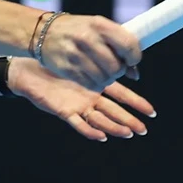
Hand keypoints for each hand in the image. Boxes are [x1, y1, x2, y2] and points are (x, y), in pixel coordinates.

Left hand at [8, 57, 155, 140]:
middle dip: (129, 120)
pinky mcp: (64, 110)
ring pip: (99, 119)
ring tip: (128, 133)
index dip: (136, 104)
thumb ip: (104, 50)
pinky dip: (90, 130)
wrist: (31, 60)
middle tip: (144, 129)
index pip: (122, 96)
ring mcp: (77, 104)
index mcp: (97, 83)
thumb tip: (123, 56)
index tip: (151, 112)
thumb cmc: (56, 53)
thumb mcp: (84, 46)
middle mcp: (89, 97)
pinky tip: (101, 136)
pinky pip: (78, 123)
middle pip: (114, 111)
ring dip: (114, 127)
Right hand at [35, 14, 142, 91]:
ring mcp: (75, 54)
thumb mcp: (97, 28)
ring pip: (104, 78)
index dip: (134, 57)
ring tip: (101, 71)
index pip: (128, 45)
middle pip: (116, 66)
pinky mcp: (67, 68)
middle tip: (113, 68)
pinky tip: (90, 75)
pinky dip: (94, 83)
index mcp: (99, 24)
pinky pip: (90, 84)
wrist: (42, 32)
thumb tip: (135, 74)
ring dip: (107, 79)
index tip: (131, 60)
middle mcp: (87, 38)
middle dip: (118, 71)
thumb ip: (118, 45)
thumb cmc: (77, 30)